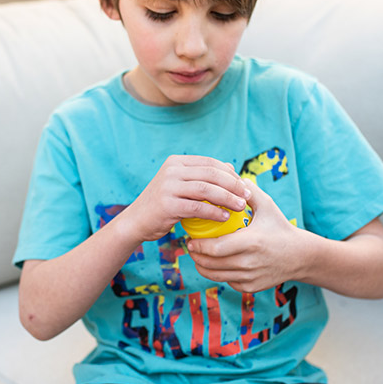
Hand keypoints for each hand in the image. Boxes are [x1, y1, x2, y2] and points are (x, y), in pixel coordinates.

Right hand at [118, 155, 251, 243]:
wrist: (135, 221)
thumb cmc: (162, 205)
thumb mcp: (179, 185)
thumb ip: (201, 176)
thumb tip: (230, 168)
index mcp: (176, 162)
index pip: (210, 163)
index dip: (230, 174)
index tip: (244, 185)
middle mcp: (171, 171)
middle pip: (211, 174)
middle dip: (233, 185)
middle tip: (247, 195)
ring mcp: (168, 187)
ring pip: (207, 189)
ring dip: (228, 198)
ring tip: (240, 206)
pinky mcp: (167, 205)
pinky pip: (198, 207)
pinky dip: (215, 212)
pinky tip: (225, 217)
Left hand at [187, 180, 307, 292]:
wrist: (300, 256)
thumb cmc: (280, 227)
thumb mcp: (267, 206)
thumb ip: (248, 191)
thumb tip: (229, 174)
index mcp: (251, 241)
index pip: (216, 248)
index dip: (198, 245)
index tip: (189, 238)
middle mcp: (249, 263)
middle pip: (211, 264)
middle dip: (195, 256)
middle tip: (189, 246)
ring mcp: (249, 277)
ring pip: (215, 276)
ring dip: (201, 266)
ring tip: (197, 255)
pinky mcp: (250, 288)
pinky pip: (226, 281)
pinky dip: (217, 273)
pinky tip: (214, 263)